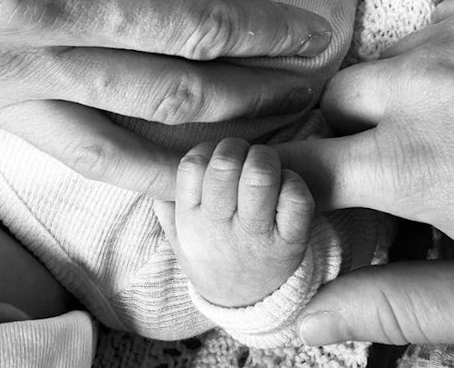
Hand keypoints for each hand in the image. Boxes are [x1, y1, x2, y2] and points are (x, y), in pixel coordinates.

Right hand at [0, 0, 333, 199]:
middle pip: (206, 26)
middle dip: (275, 36)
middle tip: (312, 40)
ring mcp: (35, 59)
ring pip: (171, 92)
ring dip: (247, 97)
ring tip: (292, 92)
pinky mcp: (13, 103)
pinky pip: (101, 152)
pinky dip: (163, 169)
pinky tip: (212, 168)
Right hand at [159, 139, 312, 307]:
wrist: (246, 305)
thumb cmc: (213, 261)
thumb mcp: (179, 241)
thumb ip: (167, 208)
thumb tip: (157, 176)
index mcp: (190, 221)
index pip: (190, 167)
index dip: (206, 150)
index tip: (215, 156)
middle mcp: (220, 228)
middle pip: (225, 166)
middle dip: (236, 147)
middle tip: (243, 154)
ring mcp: (256, 236)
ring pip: (260, 176)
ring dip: (264, 158)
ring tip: (264, 164)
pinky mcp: (290, 242)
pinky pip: (296, 198)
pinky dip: (294, 181)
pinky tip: (285, 185)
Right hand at [275, 0, 453, 353]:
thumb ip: (393, 306)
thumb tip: (306, 319)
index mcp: (417, 161)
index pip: (298, 166)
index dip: (289, 186)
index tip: (299, 200)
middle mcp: (431, 81)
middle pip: (340, 99)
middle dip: (353, 134)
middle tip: (402, 172)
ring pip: (397, 56)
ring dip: (412, 93)